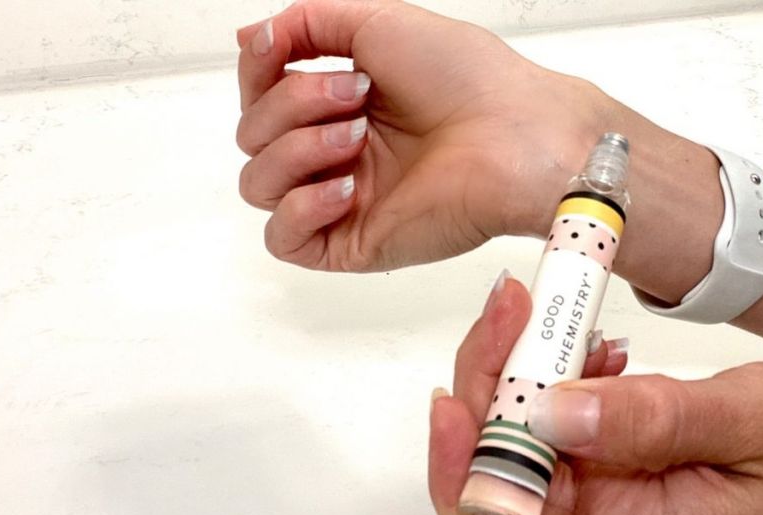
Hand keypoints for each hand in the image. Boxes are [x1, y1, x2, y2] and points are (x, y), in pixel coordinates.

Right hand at [235, 1, 611, 270]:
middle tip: (359, 98)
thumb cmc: (468, 80)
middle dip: (292, 105)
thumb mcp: (378, 23)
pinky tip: (346, 187)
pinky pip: (282, 238)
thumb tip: (249, 38)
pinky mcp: (352, 242)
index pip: (260, 96)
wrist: (513, 136)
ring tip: (357, 137)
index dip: (256, 72)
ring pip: (259, 182)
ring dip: (297, 149)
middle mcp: (337, 151)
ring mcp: (342, 199)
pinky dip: (300, 206)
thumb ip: (307, 24)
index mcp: (340, 104)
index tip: (279, 50)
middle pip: (253, 136)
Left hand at [430, 277, 762, 514]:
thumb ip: (656, 420)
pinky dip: (560, 379)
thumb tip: (554, 406)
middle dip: (488, 389)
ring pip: (520, 441)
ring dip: (521, 376)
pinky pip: (559, 426)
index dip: (462, 467)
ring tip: (555, 319)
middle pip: (497, 474)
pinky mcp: (619, 466)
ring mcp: (611, 497)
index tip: (458, 393)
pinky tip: (593, 353)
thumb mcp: (758, 423)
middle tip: (512, 312)